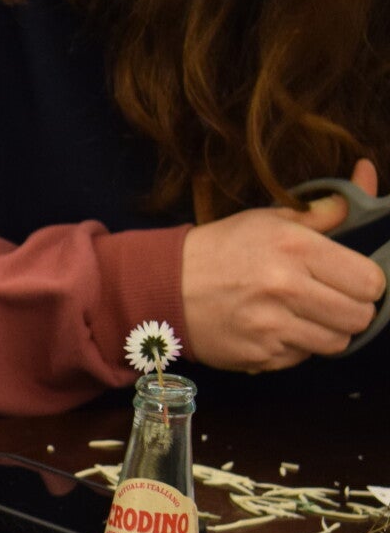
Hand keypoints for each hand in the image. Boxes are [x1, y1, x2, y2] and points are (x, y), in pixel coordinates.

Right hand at [180, 159, 386, 369]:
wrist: (163, 286)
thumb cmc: (221, 249)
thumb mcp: (270, 219)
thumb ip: (326, 209)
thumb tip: (366, 174)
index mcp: (295, 248)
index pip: (369, 282)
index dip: (367, 283)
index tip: (352, 281)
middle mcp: (285, 289)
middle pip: (359, 317)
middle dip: (351, 310)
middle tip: (331, 301)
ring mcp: (270, 327)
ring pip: (335, 343)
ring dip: (326, 332)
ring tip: (303, 317)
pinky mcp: (256, 355)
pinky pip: (300, 358)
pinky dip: (294, 347)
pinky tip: (274, 329)